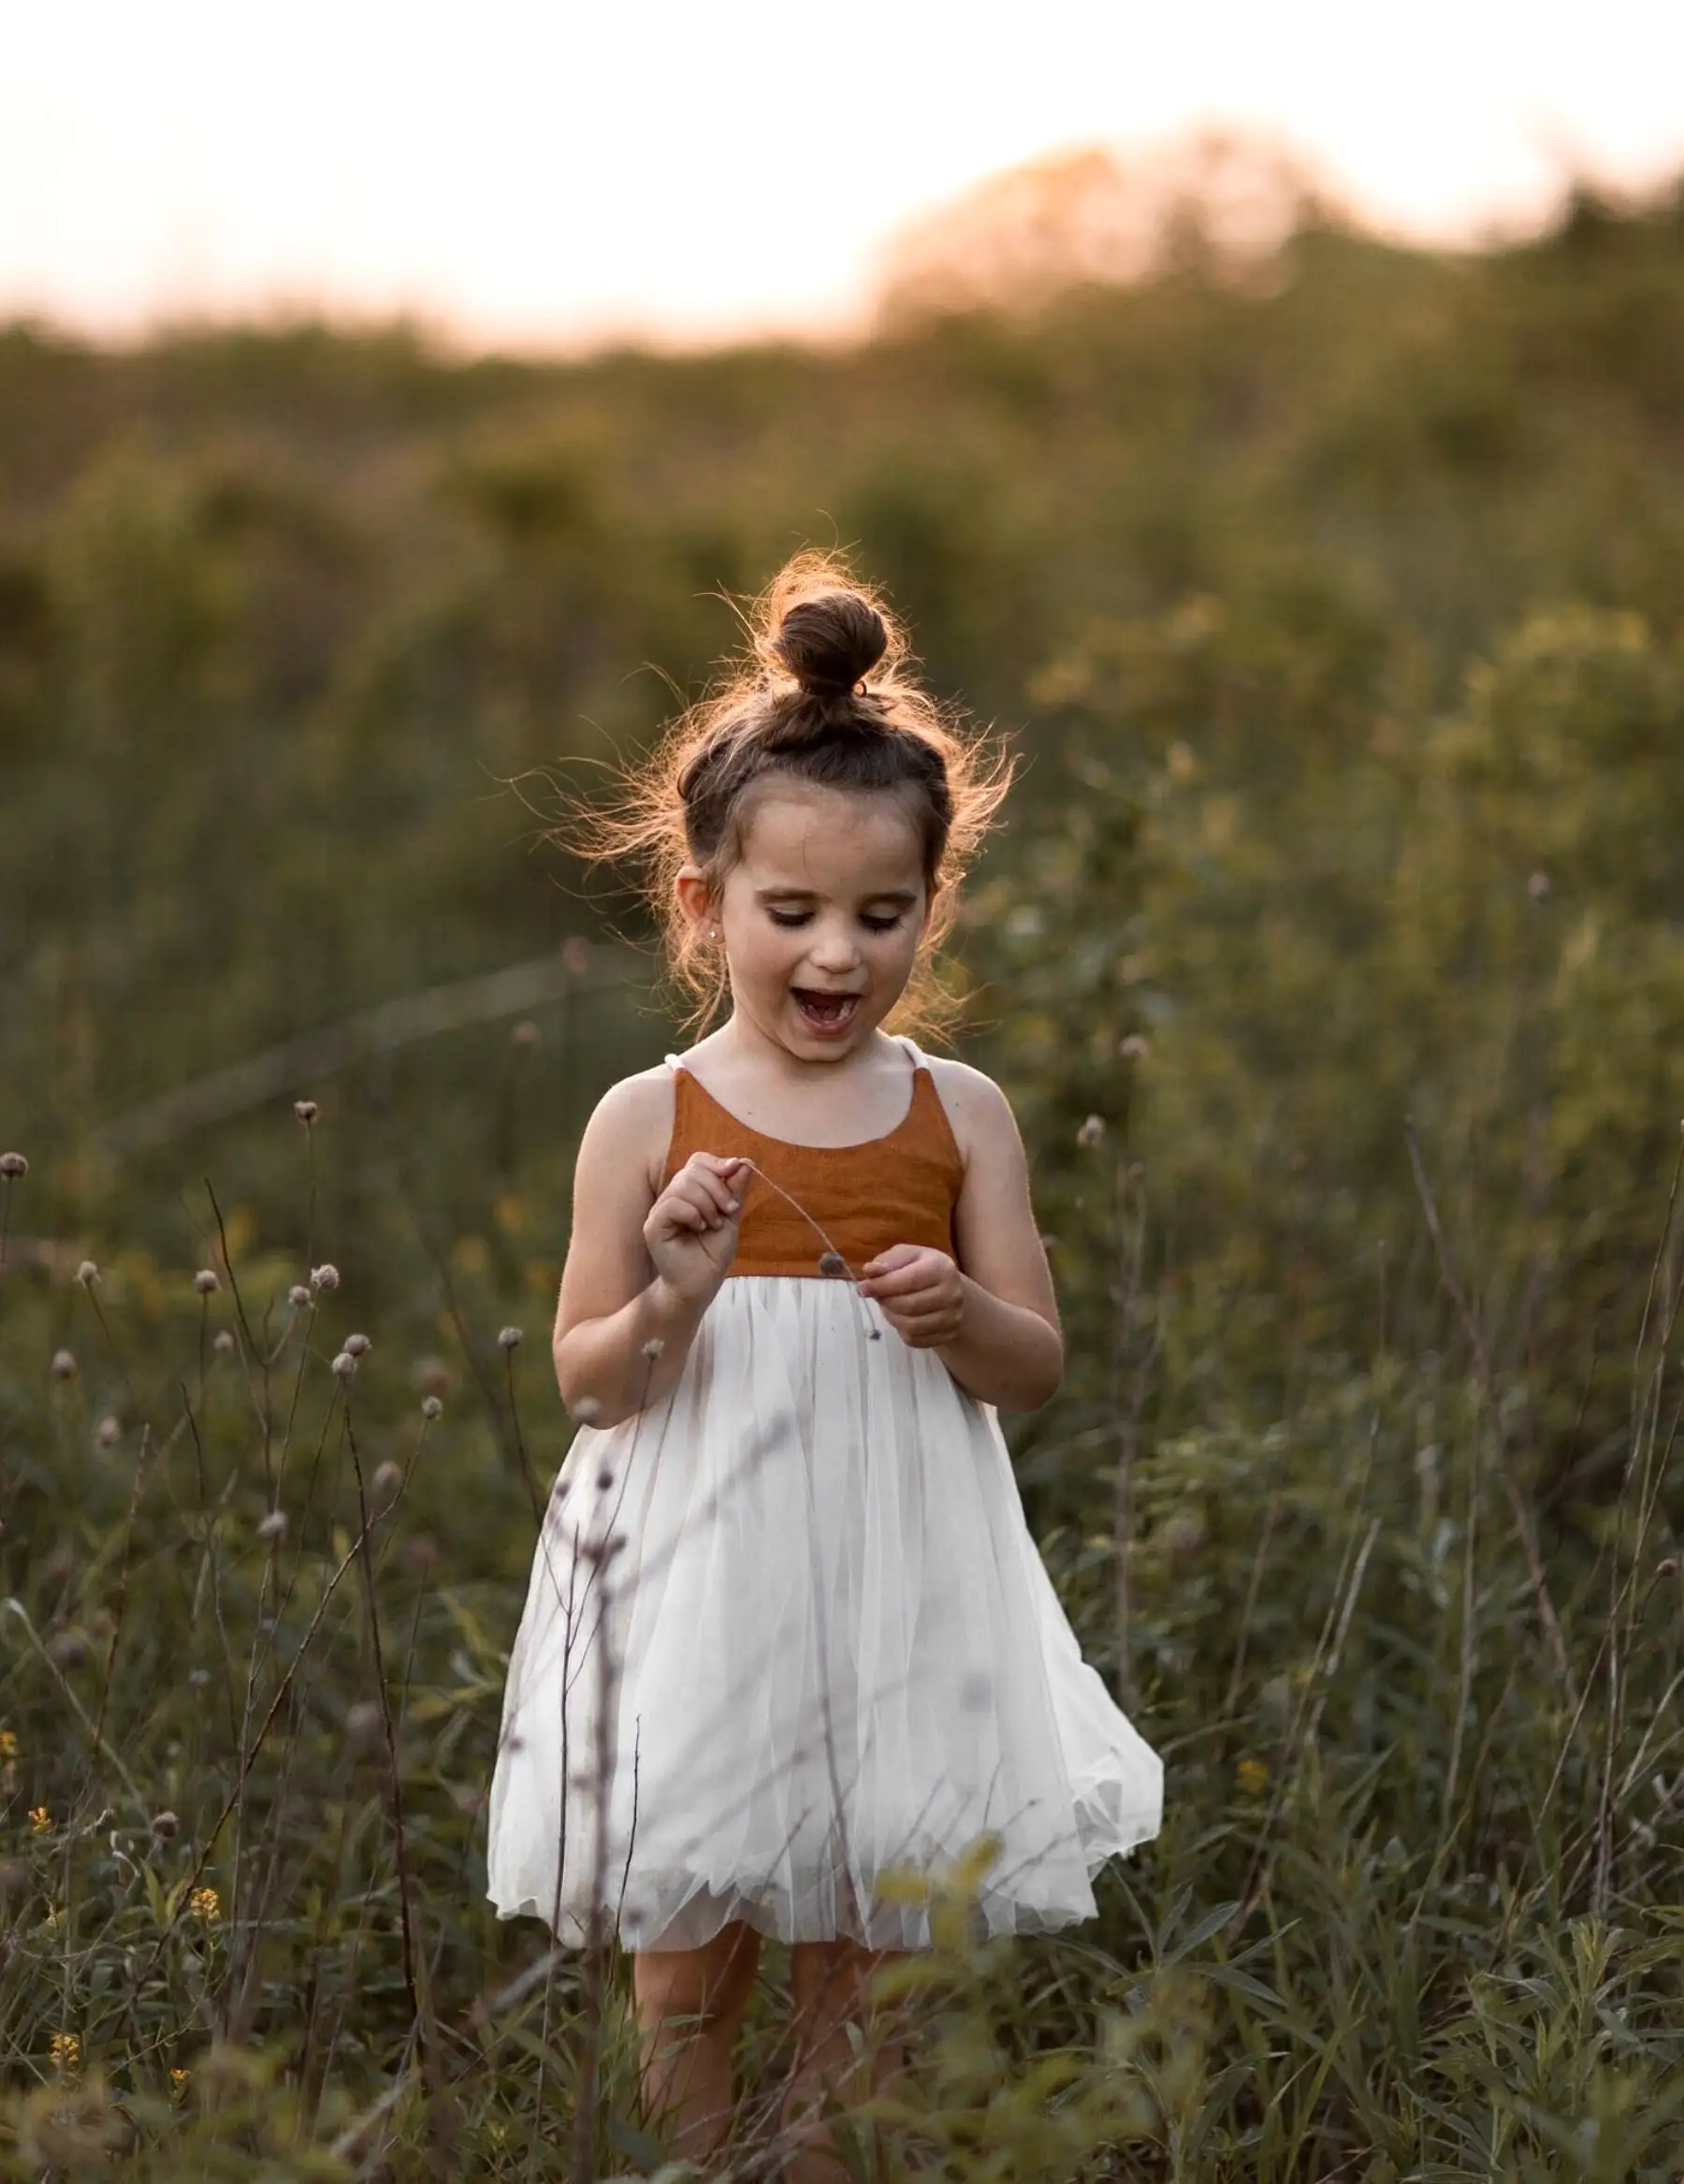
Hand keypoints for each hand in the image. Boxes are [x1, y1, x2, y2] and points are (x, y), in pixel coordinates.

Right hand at [644, 1153, 750, 1308]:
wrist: (700, 1285)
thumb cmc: (712, 1254)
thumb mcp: (731, 1218)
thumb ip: (735, 1191)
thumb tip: (745, 1162)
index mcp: (690, 1192)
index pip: (698, 1162)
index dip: (717, 1163)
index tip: (735, 1170)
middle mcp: (672, 1196)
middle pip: (693, 1170)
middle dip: (718, 1187)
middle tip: (728, 1211)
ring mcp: (660, 1210)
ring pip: (683, 1184)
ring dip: (707, 1204)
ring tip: (713, 1225)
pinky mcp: (653, 1225)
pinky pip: (672, 1204)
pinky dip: (692, 1214)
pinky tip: (698, 1229)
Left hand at [856, 1244, 965, 1347]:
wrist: (948, 1289)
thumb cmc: (921, 1268)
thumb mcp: (905, 1256)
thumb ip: (887, 1262)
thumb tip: (870, 1271)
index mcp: (943, 1268)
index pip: (909, 1280)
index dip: (883, 1285)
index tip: (864, 1287)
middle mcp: (953, 1294)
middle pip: (909, 1305)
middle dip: (886, 1302)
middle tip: (879, 1296)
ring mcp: (953, 1317)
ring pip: (911, 1326)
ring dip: (892, 1317)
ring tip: (889, 1307)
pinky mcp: (947, 1335)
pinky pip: (915, 1340)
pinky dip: (901, 1331)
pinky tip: (902, 1318)